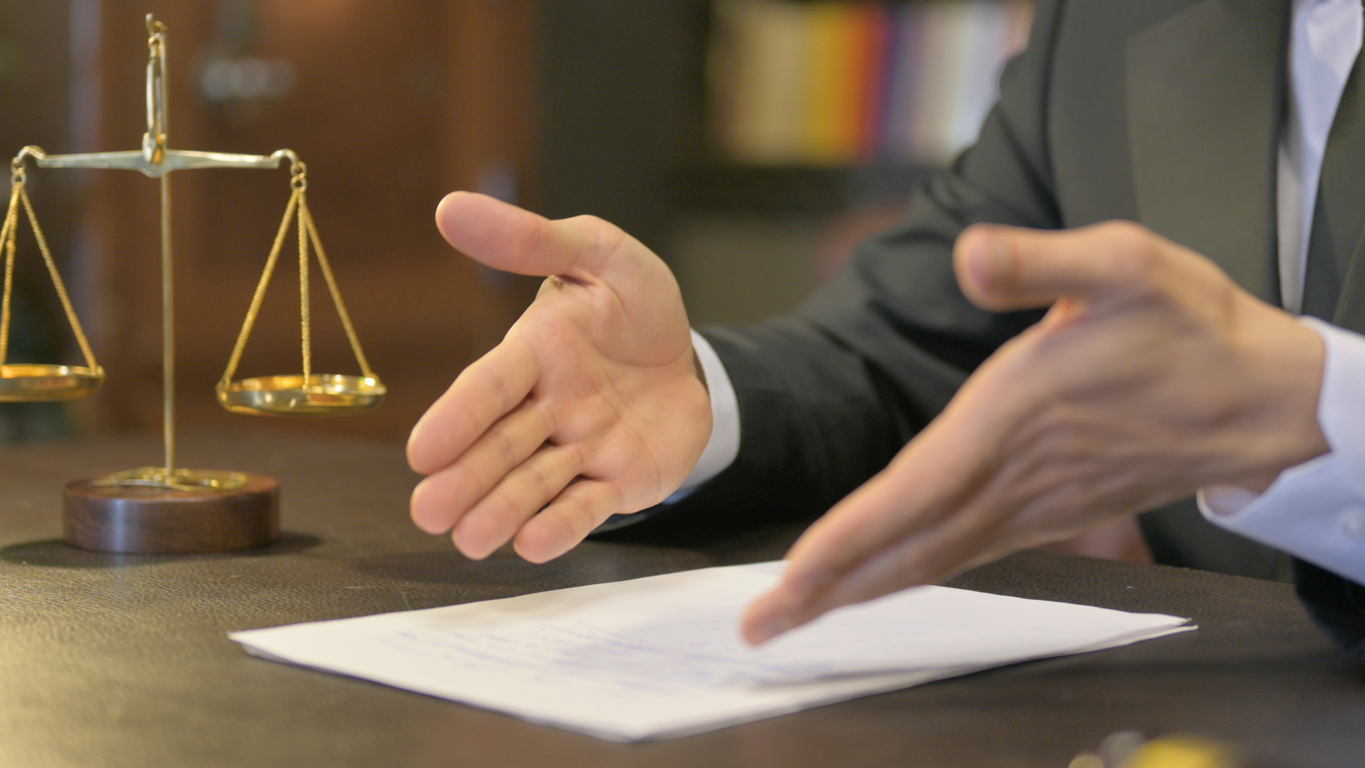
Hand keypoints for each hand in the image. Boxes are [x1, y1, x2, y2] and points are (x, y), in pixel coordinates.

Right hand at [408, 193, 710, 562]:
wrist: (689, 357)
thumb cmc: (634, 304)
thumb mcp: (599, 254)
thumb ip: (533, 240)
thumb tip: (449, 207)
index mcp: (534, 353)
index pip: (490, 385)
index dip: (458, 416)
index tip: (422, 450)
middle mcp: (547, 407)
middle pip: (501, 446)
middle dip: (466, 479)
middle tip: (428, 511)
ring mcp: (580, 449)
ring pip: (535, 483)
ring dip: (502, 511)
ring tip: (470, 539)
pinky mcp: (616, 482)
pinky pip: (586, 507)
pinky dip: (561, 526)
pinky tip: (532, 545)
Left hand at [743, 221, 1328, 643]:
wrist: (1261, 394)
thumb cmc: (1188, 327)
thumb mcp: (1124, 264)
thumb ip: (1041, 261)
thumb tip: (973, 257)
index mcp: (1015, 416)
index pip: (915, 491)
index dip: (849, 537)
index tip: (793, 578)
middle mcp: (1015, 475)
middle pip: (908, 547)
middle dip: (830, 588)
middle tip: (761, 626)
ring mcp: (1034, 505)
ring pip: (932, 562)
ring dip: (860, 591)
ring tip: (797, 617)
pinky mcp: (1049, 514)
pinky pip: (964, 556)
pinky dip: (910, 576)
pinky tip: (879, 584)